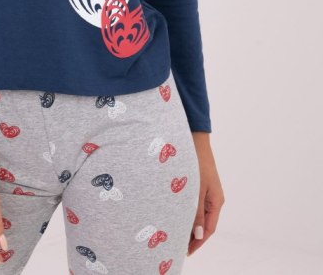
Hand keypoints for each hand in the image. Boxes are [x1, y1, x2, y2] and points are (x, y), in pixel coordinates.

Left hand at [187, 132, 224, 256]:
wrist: (194, 140)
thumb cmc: (196, 162)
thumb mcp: (196, 190)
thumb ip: (197, 213)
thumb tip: (199, 236)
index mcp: (216, 201)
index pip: (209, 229)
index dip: (198, 242)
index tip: (186, 252)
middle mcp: (214, 198)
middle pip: (205, 223)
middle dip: (193, 236)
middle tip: (178, 246)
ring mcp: (207, 191)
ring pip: (199, 213)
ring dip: (189, 224)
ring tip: (175, 232)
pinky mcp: (199, 184)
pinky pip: (195, 203)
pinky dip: (187, 212)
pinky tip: (175, 213)